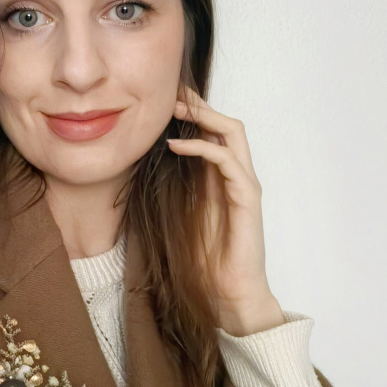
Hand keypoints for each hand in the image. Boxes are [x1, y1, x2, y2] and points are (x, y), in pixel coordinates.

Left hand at [167, 85, 284, 335]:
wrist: (228, 294)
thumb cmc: (204, 261)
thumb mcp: (177, 216)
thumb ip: (170, 191)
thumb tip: (138, 168)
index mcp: (219, 179)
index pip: (210, 132)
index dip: (190, 112)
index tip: (161, 98)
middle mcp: (235, 176)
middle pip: (223, 123)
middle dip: (197, 104)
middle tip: (168, 91)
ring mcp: (244, 185)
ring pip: (232, 132)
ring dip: (203, 115)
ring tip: (174, 107)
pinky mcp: (248, 198)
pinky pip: (227, 160)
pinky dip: (202, 147)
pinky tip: (176, 144)